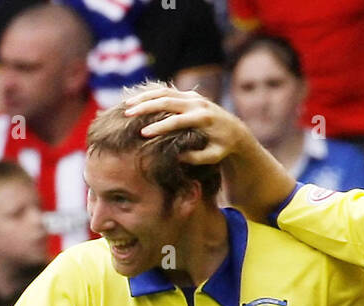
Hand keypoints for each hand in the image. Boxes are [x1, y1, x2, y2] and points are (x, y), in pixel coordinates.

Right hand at [122, 87, 245, 162]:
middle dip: (146, 107)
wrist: (236, 132)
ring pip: (165, 92)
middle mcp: (198, 104)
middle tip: (128, 114)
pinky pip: (168, 91)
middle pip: (167, 101)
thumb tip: (176, 157)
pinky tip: (137, 100)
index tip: (143, 134)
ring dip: (145, 98)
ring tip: (127, 105)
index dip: (159, 127)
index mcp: (203, 119)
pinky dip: (152, 95)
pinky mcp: (190, 95)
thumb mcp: (212, 157)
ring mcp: (193, 97)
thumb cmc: (222, 149)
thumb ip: (196, 157)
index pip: (176, 121)